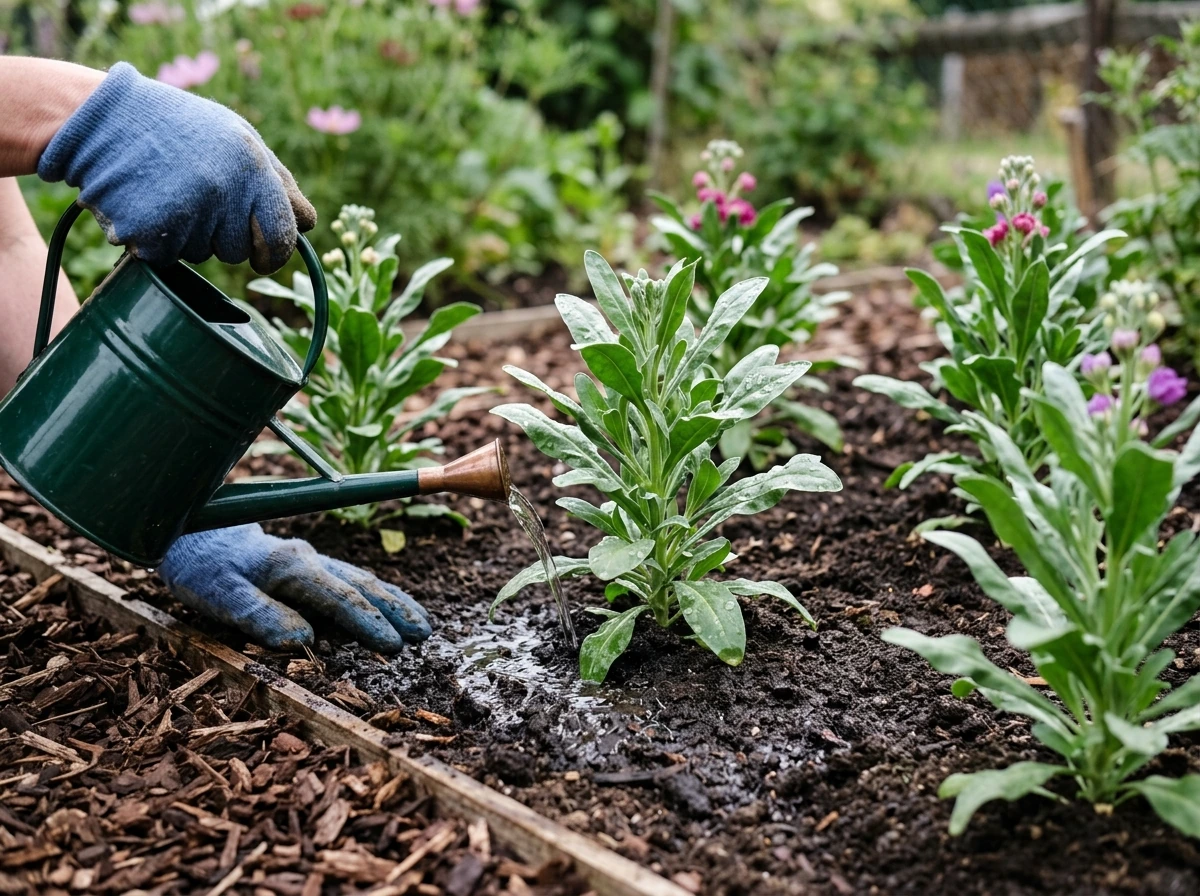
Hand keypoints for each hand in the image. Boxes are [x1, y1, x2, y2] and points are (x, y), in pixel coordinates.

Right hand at [37, 62, 315, 273]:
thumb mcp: (238, 138)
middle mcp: (224, 193)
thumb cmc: (180, 127)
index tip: (266, 256)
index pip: (283, 238)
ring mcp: (187, 215)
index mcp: (253, 168)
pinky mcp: (150, 234)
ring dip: (190, 234)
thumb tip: (309, 224)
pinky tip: (147, 203)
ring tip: (169, 190)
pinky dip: (158, 241)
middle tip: (199, 198)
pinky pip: (169, 258)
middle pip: (242, 252)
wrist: (103, 117)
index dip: (275, 253)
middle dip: (226, 237)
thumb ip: (277, 182)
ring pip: (205, 255)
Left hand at [159, 525, 430, 652]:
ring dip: (392, 601)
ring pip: (360, 579)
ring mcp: (308, 560)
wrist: (189, 532)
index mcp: (291, 567)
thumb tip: (304, 640)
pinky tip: (386, 606)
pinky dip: (375, 593)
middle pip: (362, 585)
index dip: (369, 623)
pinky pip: (348, 579)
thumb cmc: (201, 568)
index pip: (340, 598)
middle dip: (395, 610)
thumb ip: (260, 615)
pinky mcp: (304, 565)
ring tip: (421, 623)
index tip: (394, 646)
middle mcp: (307, 559)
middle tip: (424, 634)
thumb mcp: (218, 595)